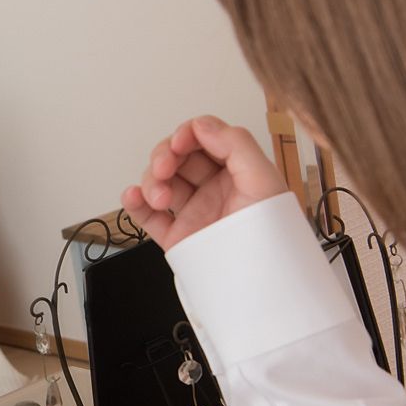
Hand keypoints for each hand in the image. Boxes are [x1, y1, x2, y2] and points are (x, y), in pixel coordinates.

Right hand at [120, 115, 287, 251]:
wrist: (261, 280)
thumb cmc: (271, 233)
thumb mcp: (264, 178)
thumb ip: (235, 143)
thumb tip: (202, 125)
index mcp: (235, 171)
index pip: (204, 140)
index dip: (188, 135)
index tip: (181, 142)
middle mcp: (213, 188)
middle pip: (177, 158)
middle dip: (165, 156)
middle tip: (164, 167)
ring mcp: (193, 211)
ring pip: (160, 183)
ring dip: (151, 182)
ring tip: (159, 197)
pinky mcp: (178, 236)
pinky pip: (149, 216)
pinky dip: (135, 204)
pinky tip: (133, 196)